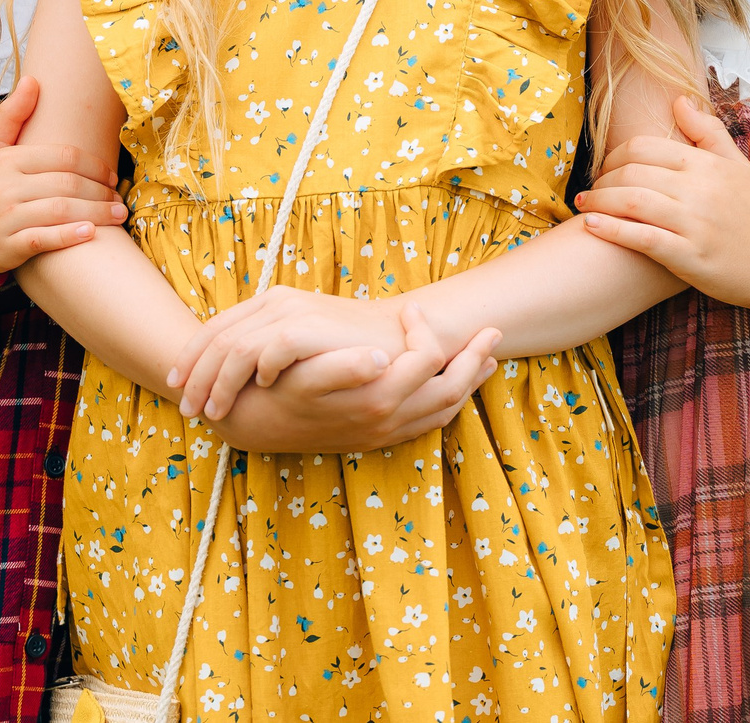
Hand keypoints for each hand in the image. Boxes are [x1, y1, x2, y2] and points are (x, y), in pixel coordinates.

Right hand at [0, 77, 126, 273]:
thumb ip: (11, 115)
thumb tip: (34, 80)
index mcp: (4, 161)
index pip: (62, 157)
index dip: (93, 165)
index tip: (111, 174)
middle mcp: (4, 188)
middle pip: (66, 184)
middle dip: (100, 191)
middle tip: (119, 196)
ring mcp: (4, 219)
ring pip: (61, 212)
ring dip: (96, 213)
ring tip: (119, 214)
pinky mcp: (6, 248)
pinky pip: (43, 240)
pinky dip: (68, 237)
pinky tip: (90, 233)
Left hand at [171, 285, 409, 422]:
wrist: (396, 335)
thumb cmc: (346, 346)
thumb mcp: (299, 342)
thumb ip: (266, 347)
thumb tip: (225, 374)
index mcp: (269, 302)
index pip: (215, 327)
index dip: (190, 358)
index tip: (175, 387)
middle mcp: (276, 301)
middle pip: (217, 338)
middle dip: (195, 377)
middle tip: (187, 409)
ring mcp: (293, 311)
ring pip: (234, 348)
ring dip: (217, 384)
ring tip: (213, 412)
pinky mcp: (310, 326)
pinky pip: (268, 350)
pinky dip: (255, 373)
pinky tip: (257, 393)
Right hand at [214, 305, 502, 453]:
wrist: (256, 425)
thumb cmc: (277, 390)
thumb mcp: (302, 375)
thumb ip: (343, 367)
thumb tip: (383, 357)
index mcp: (375, 400)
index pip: (427, 361)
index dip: (427, 331)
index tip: (413, 308)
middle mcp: (388, 422)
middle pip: (452, 390)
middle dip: (476, 359)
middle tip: (494, 333)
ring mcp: (388, 434)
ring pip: (446, 410)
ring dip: (469, 382)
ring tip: (487, 358)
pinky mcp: (381, 440)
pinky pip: (431, 423)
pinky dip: (451, 402)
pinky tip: (454, 386)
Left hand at [575, 94, 749, 308]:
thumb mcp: (740, 166)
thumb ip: (708, 132)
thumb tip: (679, 100)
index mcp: (708, 165)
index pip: (645, 146)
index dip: (615, 155)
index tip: (605, 168)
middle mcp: (700, 190)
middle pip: (632, 172)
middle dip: (602, 179)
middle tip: (591, 190)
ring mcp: (694, 224)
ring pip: (632, 202)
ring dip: (599, 202)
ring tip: (583, 207)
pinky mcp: (690, 257)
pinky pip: (641, 238)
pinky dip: (611, 230)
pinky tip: (592, 227)